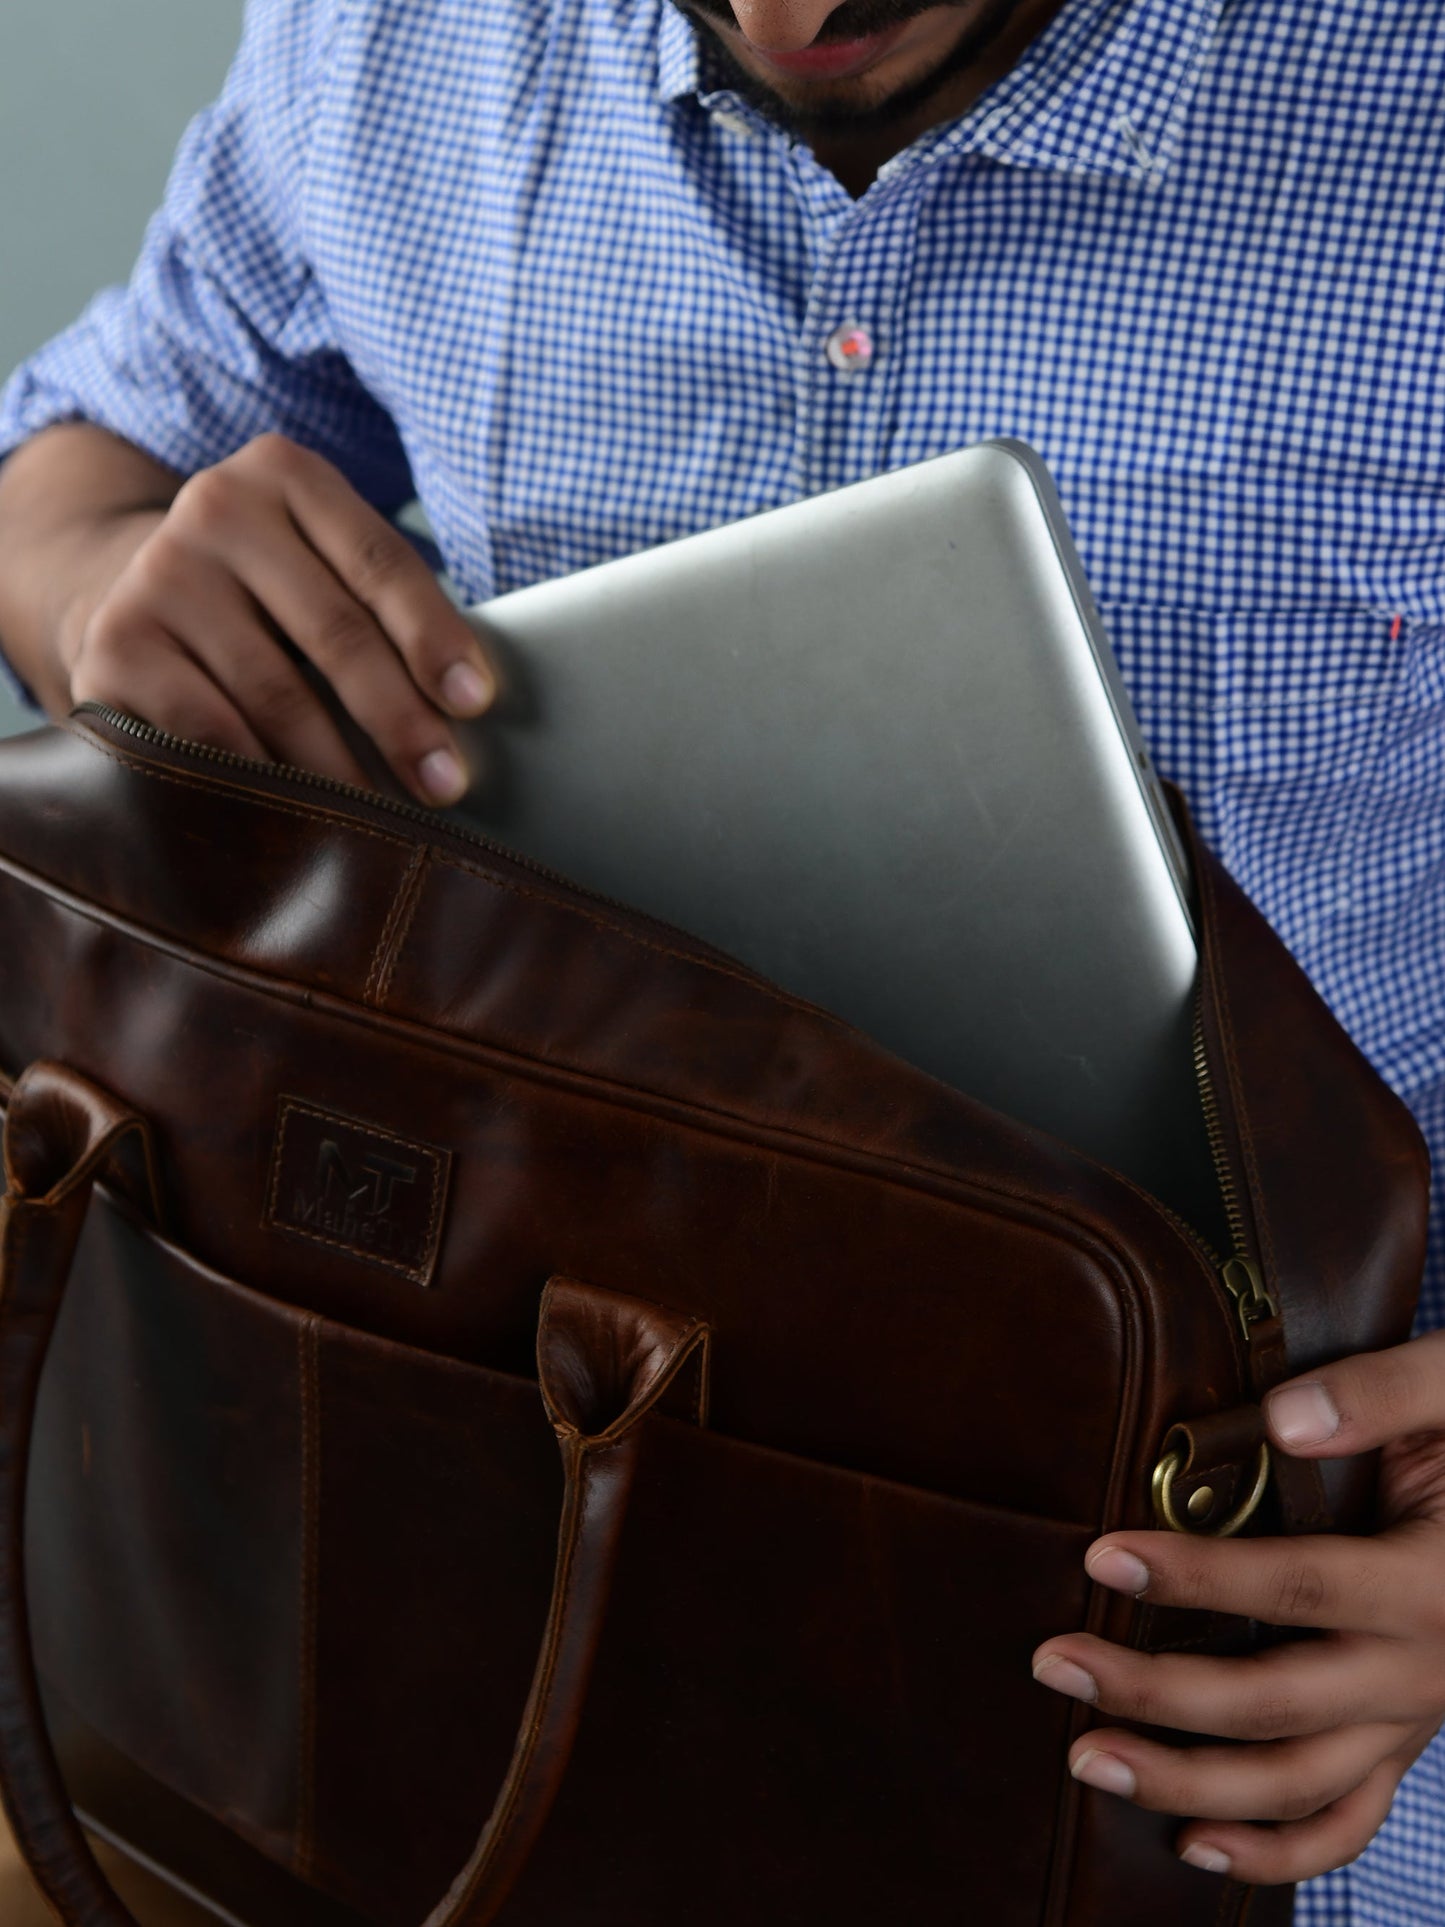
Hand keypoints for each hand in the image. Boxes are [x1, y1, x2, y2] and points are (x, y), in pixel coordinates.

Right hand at [65, 434, 494, 804]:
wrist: (124, 594)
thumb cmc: (266, 597)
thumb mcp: (320, 567)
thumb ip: (383, 610)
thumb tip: (466, 709)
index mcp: (288, 475)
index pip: (380, 563)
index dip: (433, 636)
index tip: (476, 702)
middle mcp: (217, 509)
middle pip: (335, 630)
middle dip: (400, 720)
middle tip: (444, 785)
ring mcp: (159, 575)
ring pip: (275, 694)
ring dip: (339, 771)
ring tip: (384, 823)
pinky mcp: (116, 645)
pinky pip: (208, 737)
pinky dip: (262, 784)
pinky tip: (301, 820)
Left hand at [1030, 1330, 1444, 1883]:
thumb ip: (1378, 1396)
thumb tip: (1282, 1420)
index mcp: (1430, 1585)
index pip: (1298, 1586)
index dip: (1196, 1577)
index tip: (1101, 1557)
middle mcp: (1424, 1673)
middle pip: (1274, 1704)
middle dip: (1154, 1692)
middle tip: (1052, 1662)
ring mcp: (1412, 1722)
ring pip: (1295, 1786)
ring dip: (1185, 1785)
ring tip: (1085, 1759)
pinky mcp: (1401, 1743)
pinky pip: (1344, 1823)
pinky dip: (1272, 1852)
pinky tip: (1191, 1846)